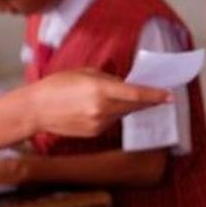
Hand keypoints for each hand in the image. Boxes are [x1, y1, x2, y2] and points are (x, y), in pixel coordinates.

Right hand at [28, 69, 170, 137]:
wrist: (36, 109)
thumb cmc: (57, 85)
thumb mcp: (85, 73)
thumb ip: (109, 79)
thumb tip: (128, 85)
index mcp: (100, 89)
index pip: (136, 94)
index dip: (155, 95)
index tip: (170, 96)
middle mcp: (102, 109)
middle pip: (134, 106)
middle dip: (147, 101)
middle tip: (157, 95)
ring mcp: (99, 124)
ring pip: (123, 114)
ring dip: (126, 106)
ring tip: (113, 96)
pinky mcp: (95, 133)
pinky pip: (112, 121)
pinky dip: (112, 114)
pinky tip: (97, 107)